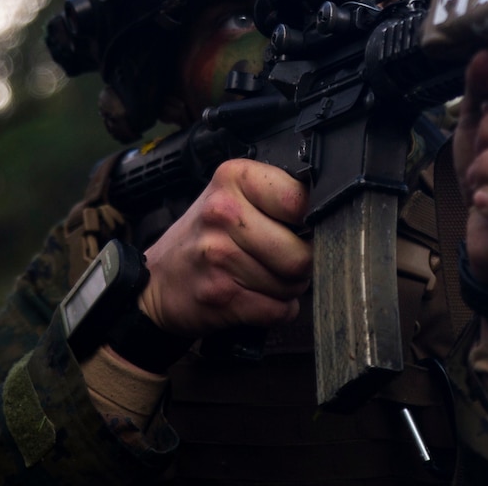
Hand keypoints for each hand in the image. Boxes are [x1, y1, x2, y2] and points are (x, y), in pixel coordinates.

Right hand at [137, 158, 311, 337]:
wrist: (154, 282)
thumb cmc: (202, 238)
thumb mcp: (230, 196)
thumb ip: (277, 197)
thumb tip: (333, 217)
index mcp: (233, 178)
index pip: (302, 199)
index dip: (309, 221)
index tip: (297, 228)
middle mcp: (224, 212)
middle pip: (302, 252)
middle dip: (300, 265)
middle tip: (276, 260)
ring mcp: (221, 255)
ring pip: (293, 285)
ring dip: (284, 289)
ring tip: (257, 277)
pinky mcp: (222, 296)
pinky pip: (279, 310)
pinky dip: (273, 310)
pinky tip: (252, 297)